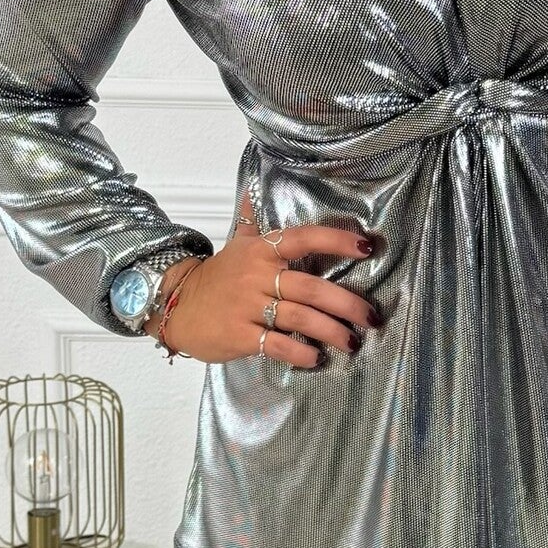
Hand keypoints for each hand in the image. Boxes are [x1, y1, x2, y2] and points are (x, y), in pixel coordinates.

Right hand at [156, 194, 381, 365]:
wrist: (176, 306)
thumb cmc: (216, 278)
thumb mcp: (235, 244)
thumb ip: (252, 220)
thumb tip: (253, 188)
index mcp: (261, 251)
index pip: (304, 238)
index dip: (336, 241)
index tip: (367, 247)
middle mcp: (257, 276)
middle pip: (312, 288)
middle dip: (347, 304)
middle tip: (371, 317)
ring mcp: (248, 306)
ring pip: (301, 318)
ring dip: (333, 332)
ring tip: (352, 342)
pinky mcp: (241, 335)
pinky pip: (278, 345)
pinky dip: (301, 353)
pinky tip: (317, 359)